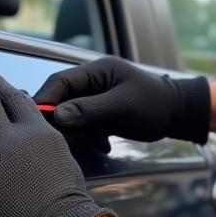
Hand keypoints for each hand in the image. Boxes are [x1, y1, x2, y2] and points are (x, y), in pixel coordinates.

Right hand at [34, 56, 210, 147]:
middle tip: (68, 139)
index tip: (37, 119)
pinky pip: (85, 126)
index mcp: (96, 70)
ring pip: (73, 117)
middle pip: (63, 100)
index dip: (46, 100)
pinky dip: (92, 138)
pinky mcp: (101, 114)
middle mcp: (93, 82)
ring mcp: (96, 99)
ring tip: (98, 142)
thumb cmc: (155, 104)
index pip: (60, 82)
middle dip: (65, 122)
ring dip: (81, 133)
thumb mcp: (122, 106)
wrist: (178, 114)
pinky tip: (105, 146)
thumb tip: (58, 115)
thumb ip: (89, 110)